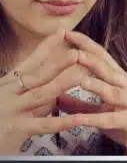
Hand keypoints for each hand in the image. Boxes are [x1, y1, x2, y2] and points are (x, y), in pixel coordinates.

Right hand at [0, 34, 89, 153]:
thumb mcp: (10, 102)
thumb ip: (29, 95)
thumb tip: (54, 88)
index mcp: (8, 86)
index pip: (29, 64)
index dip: (45, 49)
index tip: (60, 33)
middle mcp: (8, 94)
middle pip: (36, 76)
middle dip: (57, 63)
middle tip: (77, 53)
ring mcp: (12, 110)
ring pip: (41, 95)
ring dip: (62, 84)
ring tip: (82, 76)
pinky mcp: (16, 129)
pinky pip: (44, 125)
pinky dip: (64, 122)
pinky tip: (80, 119)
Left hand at [54, 31, 126, 155]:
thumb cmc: (125, 123)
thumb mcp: (100, 111)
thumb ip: (79, 104)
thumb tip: (55, 96)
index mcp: (120, 80)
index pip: (103, 57)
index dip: (86, 45)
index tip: (68, 34)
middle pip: (108, 70)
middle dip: (91, 59)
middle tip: (73, 51)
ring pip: (113, 92)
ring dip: (97, 86)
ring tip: (81, 80)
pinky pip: (109, 119)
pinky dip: (93, 119)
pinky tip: (79, 120)